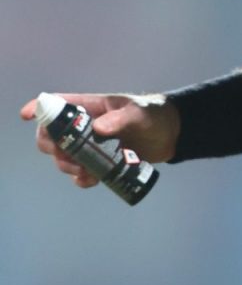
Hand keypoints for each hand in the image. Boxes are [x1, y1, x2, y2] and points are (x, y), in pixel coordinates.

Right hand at [19, 92, 180, 188]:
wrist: (172, 135)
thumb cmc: (154, 115)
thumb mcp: (139, 114)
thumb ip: (120, 119)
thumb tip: (97, 130)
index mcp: (88, 107)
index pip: (56, 103)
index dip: (37, 108)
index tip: (26, 116)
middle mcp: (85, 126)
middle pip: (51, 136)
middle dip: (52, 147)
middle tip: (68, 156)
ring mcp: (91, 146)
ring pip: (63, 158)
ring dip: (67, 166)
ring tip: (86, 170)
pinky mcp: (101, 162)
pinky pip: (81, 174)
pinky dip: (81, 179)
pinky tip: (90, 180)